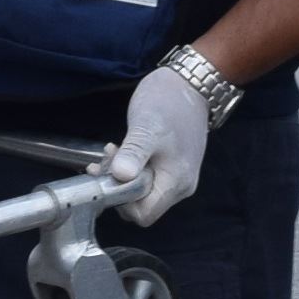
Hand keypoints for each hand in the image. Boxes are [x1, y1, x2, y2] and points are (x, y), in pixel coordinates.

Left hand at [107, 61, 213, 226]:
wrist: (189, 84)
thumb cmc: (169, 103)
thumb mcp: (147, 126)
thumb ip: (134, 153)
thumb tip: (121, 177)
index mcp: (176, 182)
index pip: (144, 214)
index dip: (122, 202)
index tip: (110, 175)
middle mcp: (180, 186)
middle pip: (142, 206)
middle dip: (119, 187)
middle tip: (108, 159)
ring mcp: (178, 177)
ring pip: (142, 192)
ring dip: (122, 177)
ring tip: (113, 150)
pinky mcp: (172, 167)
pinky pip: (146, 179)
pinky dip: (130, 169)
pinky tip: (121, 151)